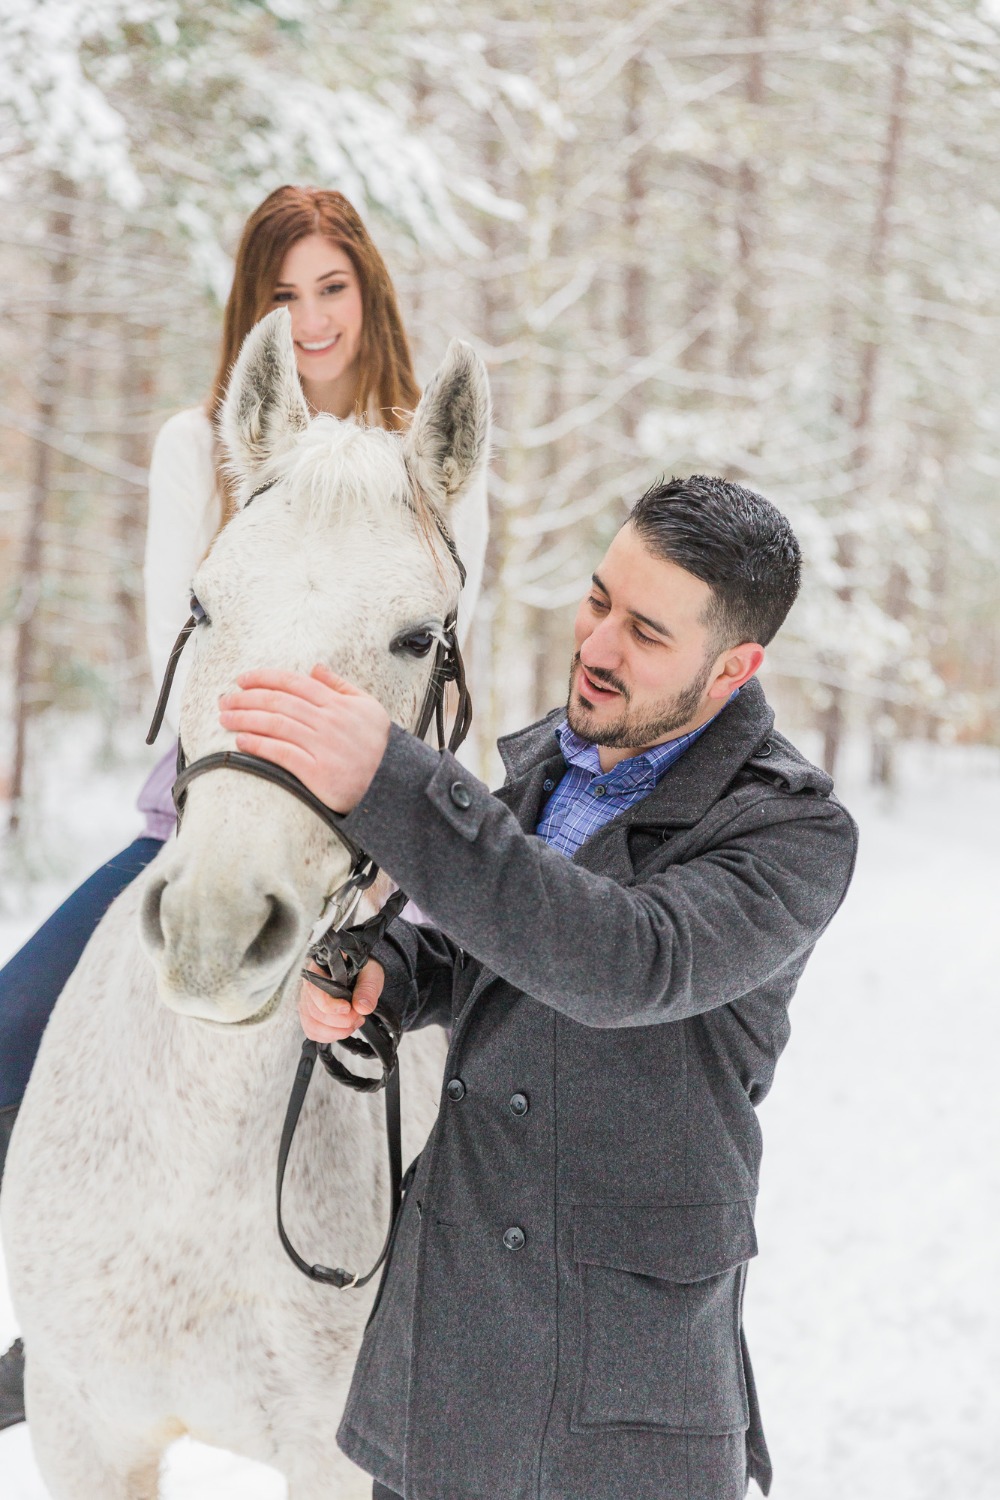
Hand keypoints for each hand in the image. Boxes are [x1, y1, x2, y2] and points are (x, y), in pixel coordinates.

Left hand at [218, 665, 389, 812]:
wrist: (392, 784)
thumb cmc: (378, 745)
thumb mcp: (368, 707)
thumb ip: (340, 686)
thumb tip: (316, 668)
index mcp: (338, 703)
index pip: (293, 683)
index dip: (264, 678)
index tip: (242, 679)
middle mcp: (328, 721)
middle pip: (278, 702)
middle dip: (246, 698)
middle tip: (225, 699)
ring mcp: (322, 746)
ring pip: (276, 725)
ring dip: (245, 719)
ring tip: (225, 717)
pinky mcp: (317, 772)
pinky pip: (281, 754)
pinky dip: (259, 745)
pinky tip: (241, 740)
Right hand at [298, 958, 384, 1043]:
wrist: (361, 974)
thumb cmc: (362, 970)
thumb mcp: (371, 973)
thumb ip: (368, 988)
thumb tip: (362, 1007)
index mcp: (320, 968)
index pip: (316, 991)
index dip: (332, 1006)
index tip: (349, 1008)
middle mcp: (309, 985)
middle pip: (315, 1012)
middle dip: (341, 1021)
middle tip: (359, 1016)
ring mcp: (307, 1000)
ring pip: (313, 1025)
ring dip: (337, 1031)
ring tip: (354, 1022)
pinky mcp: (310, 1014)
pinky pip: (312, 1031)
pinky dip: (329, 1036)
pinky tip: (343, 1029)